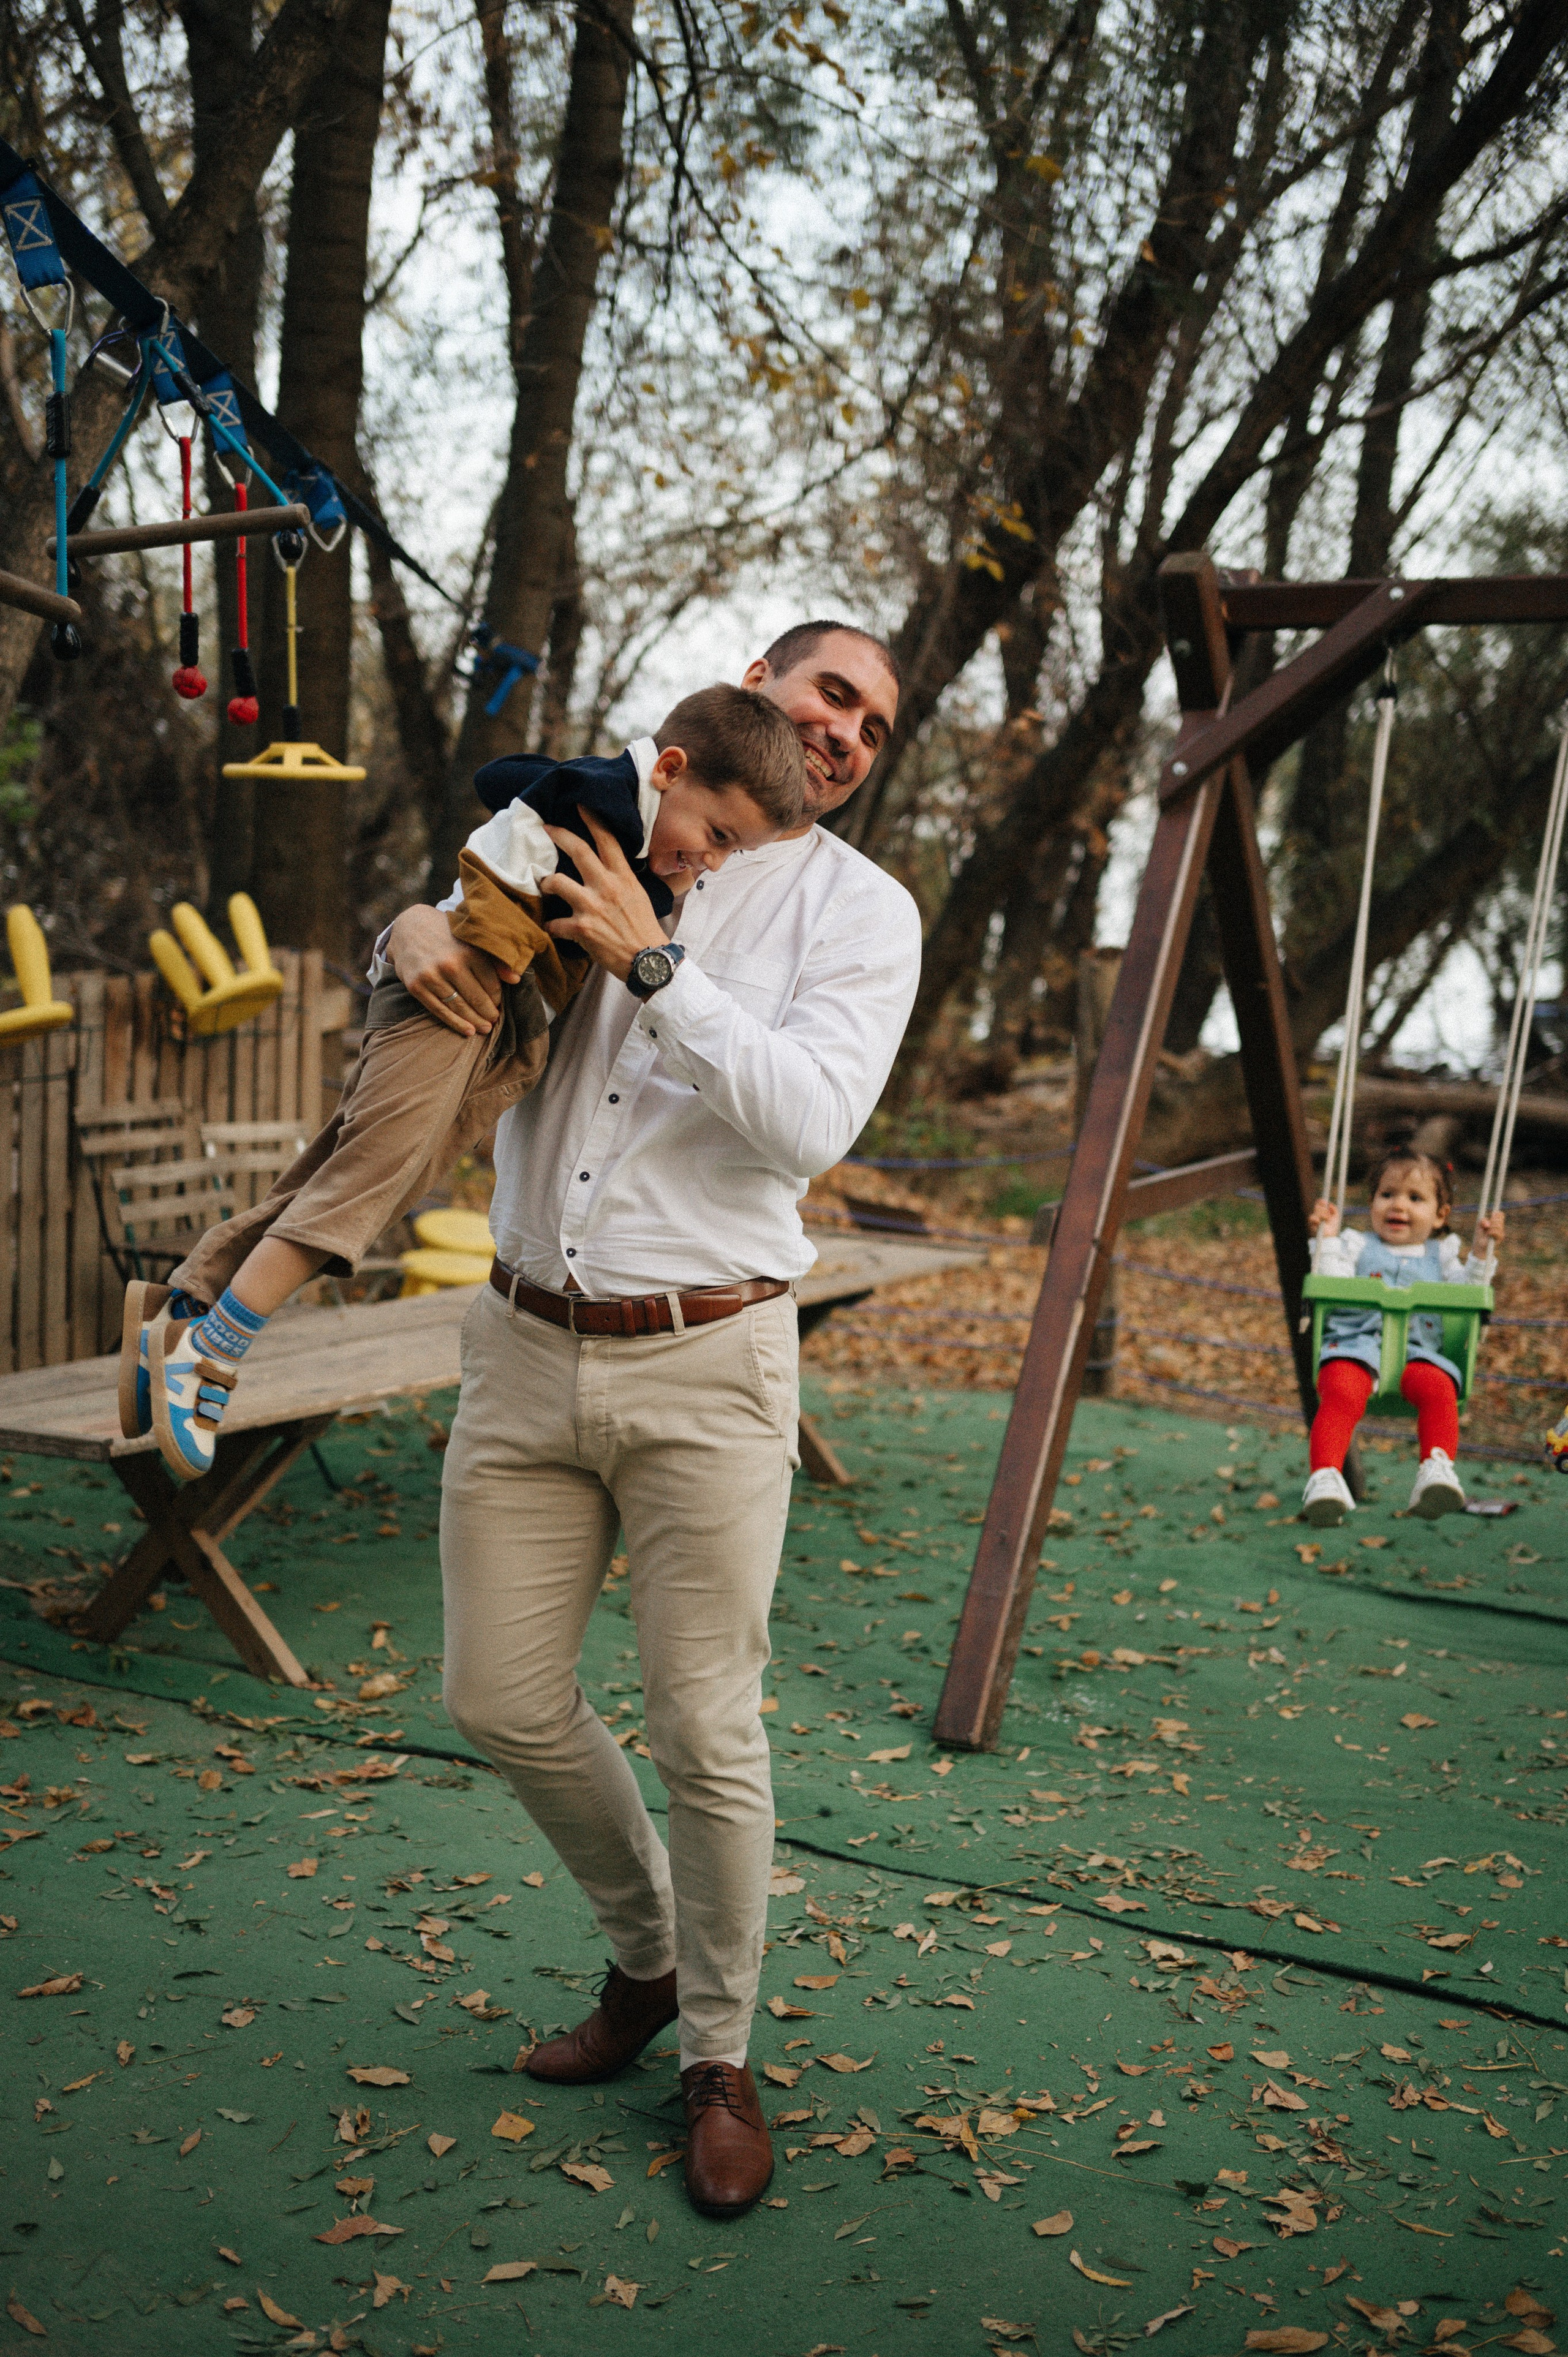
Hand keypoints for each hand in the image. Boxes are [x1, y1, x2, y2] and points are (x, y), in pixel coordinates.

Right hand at [387, 904, 520, 1037]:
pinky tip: (468, 1031)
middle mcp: (450, 964)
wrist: (409, 928)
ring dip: (475, 1021)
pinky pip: (439, 1010)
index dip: (497, 998)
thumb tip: (516, 980)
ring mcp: (432, 976)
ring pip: (459, 1007)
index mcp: (468, 951)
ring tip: (485, 1029)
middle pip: (476, 998)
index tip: (499, 1005)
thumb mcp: (472, 940)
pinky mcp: (416, 986)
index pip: (491, 984)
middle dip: (488, 1013)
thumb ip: (495, 959)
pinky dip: (455, 1023)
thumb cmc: (448, 936)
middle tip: (494, 1021)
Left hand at [542, 809, 664, 983]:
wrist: (649, 961)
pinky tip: (551, 927)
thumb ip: (621, 879)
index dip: (592, 819)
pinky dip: (551, 925)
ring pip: (557, 881)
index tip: (580, 805)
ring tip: (544, 885)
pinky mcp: (582, 929)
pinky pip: (555, 922)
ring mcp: (592, 906)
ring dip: (546, 883)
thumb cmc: (644, 929)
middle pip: (578, 850)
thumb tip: (609, 868)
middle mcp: (607, 886)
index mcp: (623, 877)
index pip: (608, 840)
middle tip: (546, 828)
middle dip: (558, 834)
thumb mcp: (639, 896)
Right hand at [1308, 1197, 1339, 1237]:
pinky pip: (1312, 1217)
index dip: (1321, 1202)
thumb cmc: (1333, 1228)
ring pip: (1316, 1211)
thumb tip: (1329, 1204)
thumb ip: (1334, 1209)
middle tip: (1328, 1215)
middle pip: (1317, 1206)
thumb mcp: (1336, 1217)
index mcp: (1322, 1212)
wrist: (1330, 1235)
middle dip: (1324, 1209)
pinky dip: (1317, 1218)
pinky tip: (1320, 1221)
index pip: (1319, 1204)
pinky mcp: (1311, 1223)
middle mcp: (1317, 1215)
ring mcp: (1314, 1218)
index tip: (1324, 1202)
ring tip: (1327, 1219)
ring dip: (1323, 1214)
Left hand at [1476, 1210, 1505, 1247]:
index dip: (1497, 1214)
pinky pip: (1497, 1232)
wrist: (1479, 1244)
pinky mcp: (1501, 1237)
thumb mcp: (1479, 1225)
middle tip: (1487, 1226)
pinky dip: (1491, 1232)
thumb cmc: (1479, 1233)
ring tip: (1487, 1232)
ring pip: (1498, 1225)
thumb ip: (1483, 1221)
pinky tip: (1489, 1234)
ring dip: (1491, 1228)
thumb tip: (1488, 1225)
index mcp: (1495, 1221)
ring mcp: (1501, 1231)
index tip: (1492, 1215)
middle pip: (1500, 1219)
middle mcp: (1499, 1226)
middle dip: (1493, 1221)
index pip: (1500, 1214)